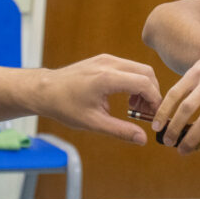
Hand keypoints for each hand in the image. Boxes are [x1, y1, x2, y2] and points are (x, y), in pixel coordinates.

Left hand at [37, 54, 161, 143]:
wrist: (45, 90)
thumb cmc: (65, 106)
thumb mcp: (93, 122)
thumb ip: (120, 131)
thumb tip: (142, 139)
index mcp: (107, 78)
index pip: (144, 84)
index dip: (155, 100)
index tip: (154, 116)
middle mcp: (109, 64)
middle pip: (147, 72)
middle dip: (152, 93)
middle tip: (146, 113)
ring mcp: (106, 59)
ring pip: (139, 68)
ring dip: (143, 87)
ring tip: (134, 108)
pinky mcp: (104, 59)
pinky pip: (128, 67)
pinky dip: (134, 81)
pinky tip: (125, 98)